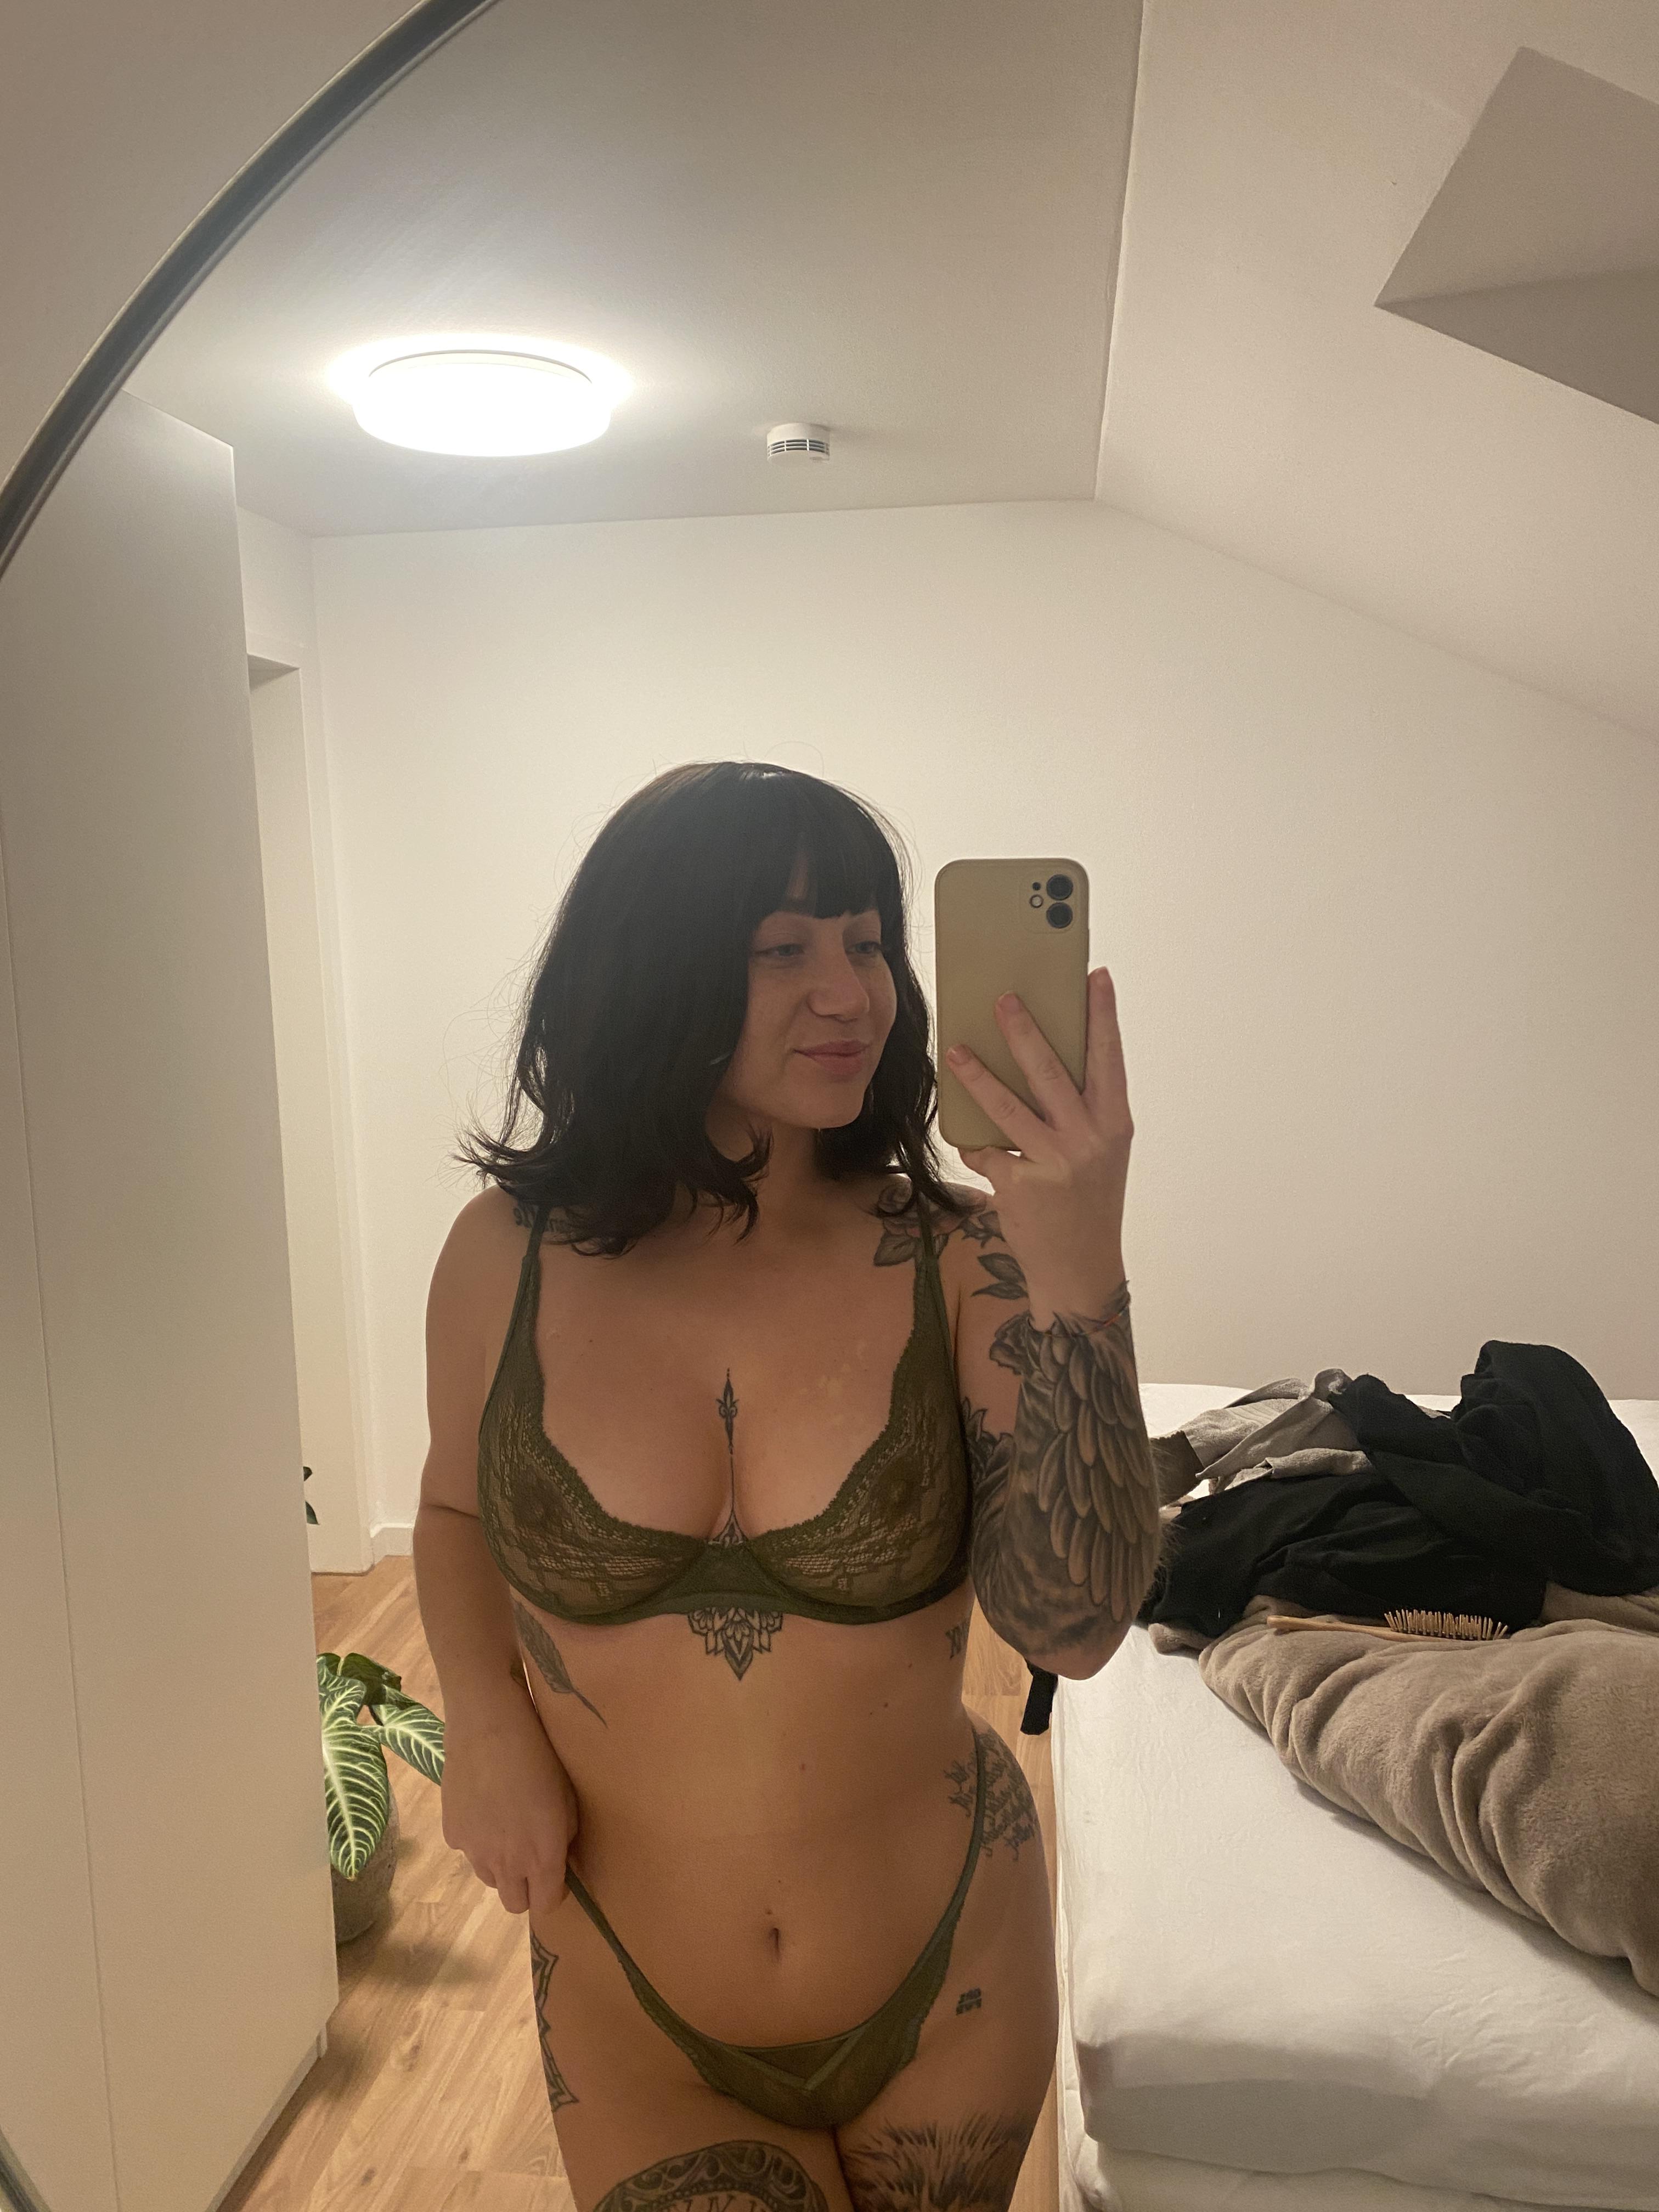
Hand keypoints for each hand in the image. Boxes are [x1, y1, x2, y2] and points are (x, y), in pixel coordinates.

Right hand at [440, 1683, 577, 1915]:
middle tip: (530, 1856)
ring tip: (505, 1824)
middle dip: (525, 1888)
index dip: (553, 1892)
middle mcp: (506, 1864)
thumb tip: (559, 1855)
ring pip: (489, 1879)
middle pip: (515, 1904)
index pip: (546, 1904)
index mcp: (541, 1857)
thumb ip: (564, 1836)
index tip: (556, 1873)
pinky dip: (476, 1837)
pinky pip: (468, 1849)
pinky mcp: (451, 1833)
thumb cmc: (539, 1755)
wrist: (488, 1725)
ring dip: (500, 1864)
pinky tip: (482, 1804)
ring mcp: (473, 1851)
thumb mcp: (567, 1796)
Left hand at [945, 965, 1131, 1322]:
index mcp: (1114, 1125)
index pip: (1109, 1059)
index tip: (1095, 976)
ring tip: (956, 1050)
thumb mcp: (1101, 1153)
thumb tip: (1039, 1060)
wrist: (1080, 1270)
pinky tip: (961, 1131)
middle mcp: (1089, 1140)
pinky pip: (985, 1150)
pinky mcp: (1019, 1187)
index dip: (1102, 1016)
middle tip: (1003, 999)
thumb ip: (1081, 1111)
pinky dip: (970, 1140)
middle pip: (1051, 1072)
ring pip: (1008, 1107)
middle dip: (1024, 1031)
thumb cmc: (1088, 1203)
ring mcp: (1054, 1164)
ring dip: (978, 1076)